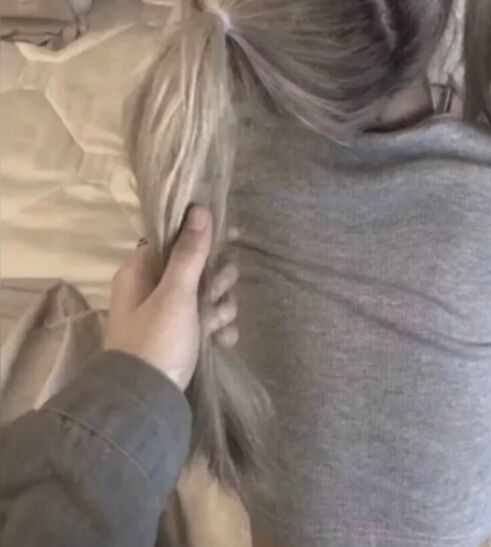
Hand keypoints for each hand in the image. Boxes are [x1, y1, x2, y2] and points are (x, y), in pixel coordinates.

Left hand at [106, 206, 239, 389]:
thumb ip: (190, 253)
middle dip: (216, 280)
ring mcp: (167, 316)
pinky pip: (207, 323)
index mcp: (141, 273)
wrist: (147, 402)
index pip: (173, 240)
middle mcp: (152, 290)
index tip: (229, 236)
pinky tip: (222, 340)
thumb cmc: (157, 341)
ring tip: (217, 325)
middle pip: (196, 269)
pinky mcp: (181, 339)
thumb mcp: (175, 294)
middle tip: (219, 291)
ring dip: (219, 307)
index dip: (201, 237)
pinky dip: (217, 328)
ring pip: (206, 297)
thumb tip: (199, 209)